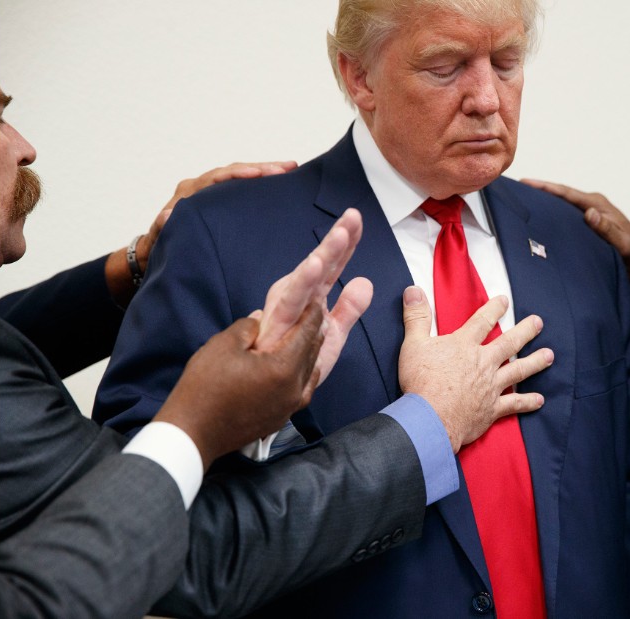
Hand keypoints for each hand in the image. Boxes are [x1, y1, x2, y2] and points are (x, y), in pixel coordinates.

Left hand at [137, 161, 299, 270]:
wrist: (160, 249)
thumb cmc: (161, 244)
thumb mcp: (160, 237)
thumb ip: (163, 226)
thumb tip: (168, 214)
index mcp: (189, 191)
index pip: (218, 177)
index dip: (239, 174)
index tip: (258, 173)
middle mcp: (201, 185)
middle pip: (235, 171)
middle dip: (262, 167)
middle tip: (287, 167)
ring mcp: (212, 190)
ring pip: (241, 175)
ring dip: (264, 171)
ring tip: (290, 168)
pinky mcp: (220, 198)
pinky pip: (241, 185)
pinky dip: (258, 181)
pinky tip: (277, 180)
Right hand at [154, 305, 324, 469]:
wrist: (194, 432)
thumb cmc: (205, 386)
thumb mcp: (222, 345)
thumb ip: (247, 328)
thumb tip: (261, 319)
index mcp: (283, 368)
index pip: (306, 334)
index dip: (313, 315)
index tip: (318, 300)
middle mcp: (294, 389)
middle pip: (312, 354)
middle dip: (314, 332)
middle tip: (316, 315)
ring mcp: (289, 407)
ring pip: (309, 375)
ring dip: (311, 355)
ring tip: (309, 339)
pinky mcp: (280, 418)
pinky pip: (301, 392)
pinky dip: (303, 376)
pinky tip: (298, 369)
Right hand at [254, 208, 372, 384]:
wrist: (264, 396)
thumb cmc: (291, 364)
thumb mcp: (331, 335)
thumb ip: (348, 310)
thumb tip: (365, 281)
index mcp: (309, 296)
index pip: (332, 266)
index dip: (346, 243)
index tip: (358, 218)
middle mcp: (295, 298)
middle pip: (319, 265)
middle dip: (335, 240)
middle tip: (352, 216)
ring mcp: (283, 311)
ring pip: (304, 281)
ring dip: (321, 258)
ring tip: (338, 238)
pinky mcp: (274, 326)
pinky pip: (290, 304)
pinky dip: (302, 283)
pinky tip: (314, 266)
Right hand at [398, 286, 553, 452]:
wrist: (431, 418)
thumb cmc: (420, 381)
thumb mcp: (412, 344)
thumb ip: (416, 316)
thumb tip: (413, 290)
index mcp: (464, 345)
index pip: (481, 321)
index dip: (493, 309)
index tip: (504, 300)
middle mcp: (482, 363)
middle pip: (508, 343)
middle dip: (525, 331)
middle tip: (538, 322)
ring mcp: (490, 386)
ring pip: (518, 371)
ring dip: (535, 362)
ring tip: (549, 355)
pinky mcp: (491, 409)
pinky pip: (514, 404)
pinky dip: (527, 402)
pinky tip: (540, 400)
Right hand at [520, 178, 629, 290]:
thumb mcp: (623, 242)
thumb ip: (607, 229)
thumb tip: (589, 213)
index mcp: (597, 204)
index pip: (566, 193)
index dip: (546, 187)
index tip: (526, 183)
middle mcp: (590, 206)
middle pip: (559, 195)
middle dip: (538, 191)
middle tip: (514, 190)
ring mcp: (587, 214)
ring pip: (560, 205)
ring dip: (543, 203)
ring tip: (520, 203)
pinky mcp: (585, 224)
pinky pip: (564, 217)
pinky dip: (551, 215)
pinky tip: (538, 221)